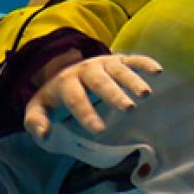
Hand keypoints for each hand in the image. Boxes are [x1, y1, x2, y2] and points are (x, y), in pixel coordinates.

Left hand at [26, 54, 161, 141]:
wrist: (65, 67)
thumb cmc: (56, 95)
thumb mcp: (39, 106)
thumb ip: (35, 121)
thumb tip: (43, 134)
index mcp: (66, 82)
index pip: (76, 98)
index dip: (86, 113)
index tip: (99, 130)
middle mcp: (86, 70)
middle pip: (100, 81)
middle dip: (114, 94)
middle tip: (128, 109)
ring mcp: (103, 63)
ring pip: (119, 70)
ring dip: (133, 80)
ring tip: (146, 94)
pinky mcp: (118, 59)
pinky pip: (133, 59)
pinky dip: (145, 63)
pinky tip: (158, 72)